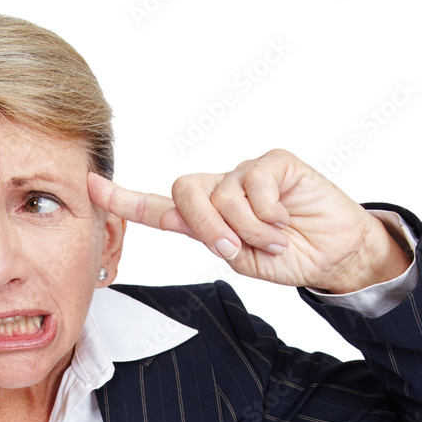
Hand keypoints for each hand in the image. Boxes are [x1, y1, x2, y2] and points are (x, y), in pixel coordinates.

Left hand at [88, 148, 410, 292]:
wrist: (332, 255)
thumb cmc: (285, 256)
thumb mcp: (243, 259)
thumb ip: (217, 242)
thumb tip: (210, 231)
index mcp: (204, 218)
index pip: (157, 206)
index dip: (124, 198)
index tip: (89, 186)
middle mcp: (220, 190)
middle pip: (184, 193)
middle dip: (207, 227)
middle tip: (235, 250)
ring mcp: (246, 173)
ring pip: (222, 194)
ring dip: (247, 228)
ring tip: (272, 238)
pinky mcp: (275, 162)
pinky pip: (255, 185)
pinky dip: (269, 213)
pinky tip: (286, 219)